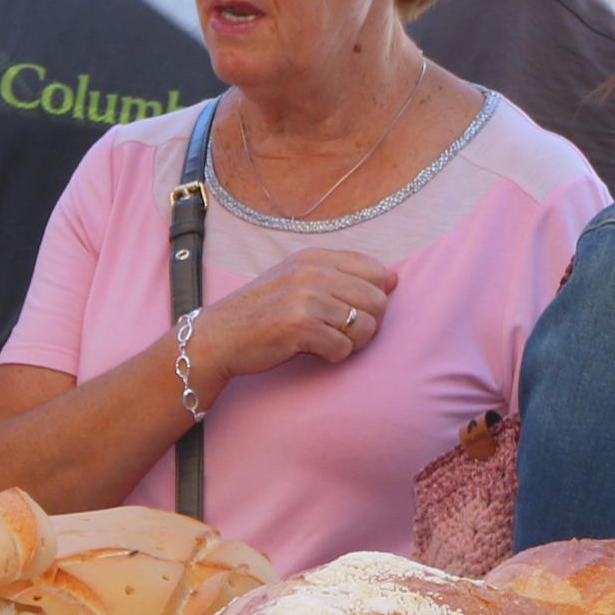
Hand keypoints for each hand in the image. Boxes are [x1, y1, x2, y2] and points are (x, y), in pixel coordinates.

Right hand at [193, 248, 398, 377]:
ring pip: (366, 326)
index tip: (351, 311)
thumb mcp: (298, 279)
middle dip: (367, 324)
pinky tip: (314, 352)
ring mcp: (306, 297)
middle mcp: (313, 272)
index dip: (373, 297)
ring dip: (352, 343)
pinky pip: (344, 348)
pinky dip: (334, 356)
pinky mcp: (300, 326)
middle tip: (342, 333)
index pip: (377, 271)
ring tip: (329, 343)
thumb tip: (394, 279)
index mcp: (316, 257)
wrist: (220, 336)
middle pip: (378, 301)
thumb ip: (342, 276)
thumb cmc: (263, 312)